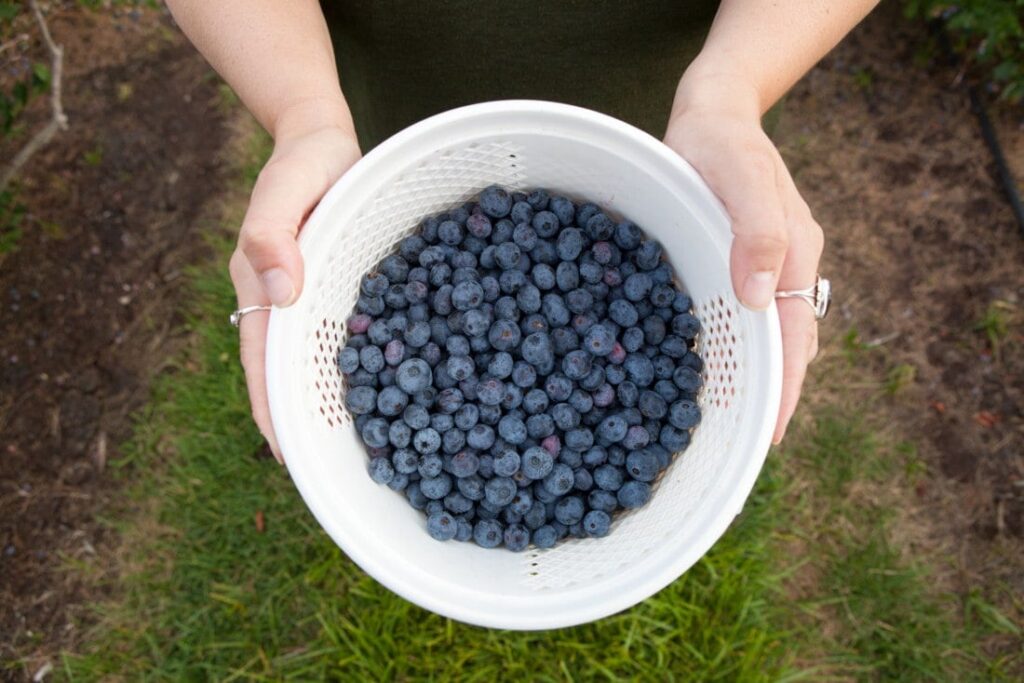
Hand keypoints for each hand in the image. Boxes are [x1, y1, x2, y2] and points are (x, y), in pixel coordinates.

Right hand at [230, 110, 360, 461]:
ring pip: (320, 364)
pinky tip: (395, 392)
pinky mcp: (341, 294)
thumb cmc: (303, 162)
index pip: (262, 366)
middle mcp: (285, 305)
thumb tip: (279, 292)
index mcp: (262, 290)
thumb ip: (272, 231)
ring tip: (368, 449)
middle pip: (290, 377)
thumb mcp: (286, 186)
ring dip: (335, 404)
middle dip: (305, 424)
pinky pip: (351, 339)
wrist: (322, 141)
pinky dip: (364, 369)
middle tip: (333, 473)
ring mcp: (313, 303)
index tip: (291, 457)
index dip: (274, 412)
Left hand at [664, 74, 822, 443]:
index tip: (767, 435)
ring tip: (727, 419)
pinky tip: (707, 365)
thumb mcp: (740, 177)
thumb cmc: (722, 143)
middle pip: (788, 346)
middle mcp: (787, 268)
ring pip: (768, 334)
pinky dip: (733, 345)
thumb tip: (761, 299)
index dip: (784, 390)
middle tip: (744, 443)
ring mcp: (765, 266)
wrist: (713, 114)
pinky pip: (743, 314)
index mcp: (796, 255)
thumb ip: (757, 232)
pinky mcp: (738, 262)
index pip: (795, 338)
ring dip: (754, 375)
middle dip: (771, 395)